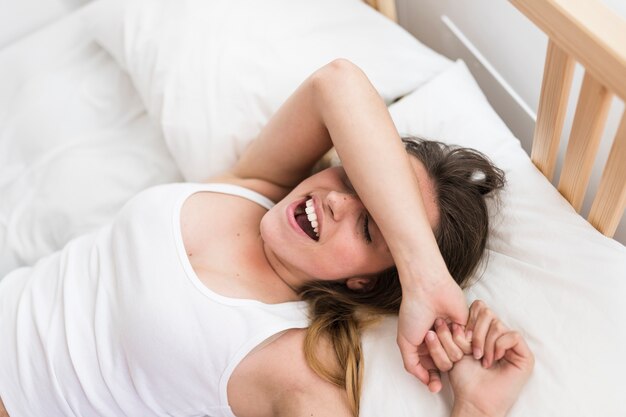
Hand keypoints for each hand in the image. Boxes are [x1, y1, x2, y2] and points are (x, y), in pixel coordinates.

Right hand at [397, 274, 467, 384]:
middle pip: (445, 367)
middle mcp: (440, 345)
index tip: (435, 386)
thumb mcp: (405, 342)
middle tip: (429, 333)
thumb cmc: (414, 312)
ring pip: (457, 358)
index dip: (434, 381)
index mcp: (425, 349)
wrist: (429, 291)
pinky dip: (459, 336)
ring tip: (439, 323)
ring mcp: (454, 338)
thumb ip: (412, 366)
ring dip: (446, 341)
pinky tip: (453, 324)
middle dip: (437, 351)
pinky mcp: (468, 330)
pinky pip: (470, 347)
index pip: (432, 373)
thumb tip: (427, 382)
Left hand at [425, 301, 533, 416]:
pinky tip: (493, 359)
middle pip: (488, 312)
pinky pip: (513, 336)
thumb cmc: (464, 376)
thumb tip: (460, 314)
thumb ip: (460, 327)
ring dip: (485, 343)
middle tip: (472, 351)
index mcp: (483, 330)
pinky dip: (499, 346)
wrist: (473, 398)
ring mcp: (512, 345)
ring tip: (482, 359)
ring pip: (498, 324)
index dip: (469, 319)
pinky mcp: (524, 355)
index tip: (462, 337)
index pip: (479, 307)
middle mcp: (498, 334)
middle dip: (476, 331)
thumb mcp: (456, 346)